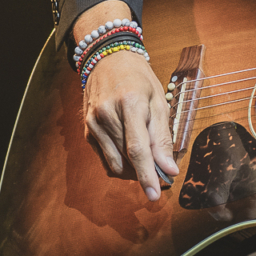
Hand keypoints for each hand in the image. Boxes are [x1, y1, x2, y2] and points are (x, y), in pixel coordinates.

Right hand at [82, 48, 177, 200]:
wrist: (108, 60)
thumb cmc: (139, 79)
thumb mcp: (159, 101)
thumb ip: (162, 137)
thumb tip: (169, 168)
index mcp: (129, 104)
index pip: (137, 150)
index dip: (146, 175)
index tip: (154, 195)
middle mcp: (106, 116)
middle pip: (125, 160)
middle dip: (144, 174)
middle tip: (162, 175)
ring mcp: (93, 124)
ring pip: (114, 164)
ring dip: (132, 172)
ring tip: (149, 165)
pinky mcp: (87, 131)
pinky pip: (105, 158)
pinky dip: (120, 164)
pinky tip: (132, 157)